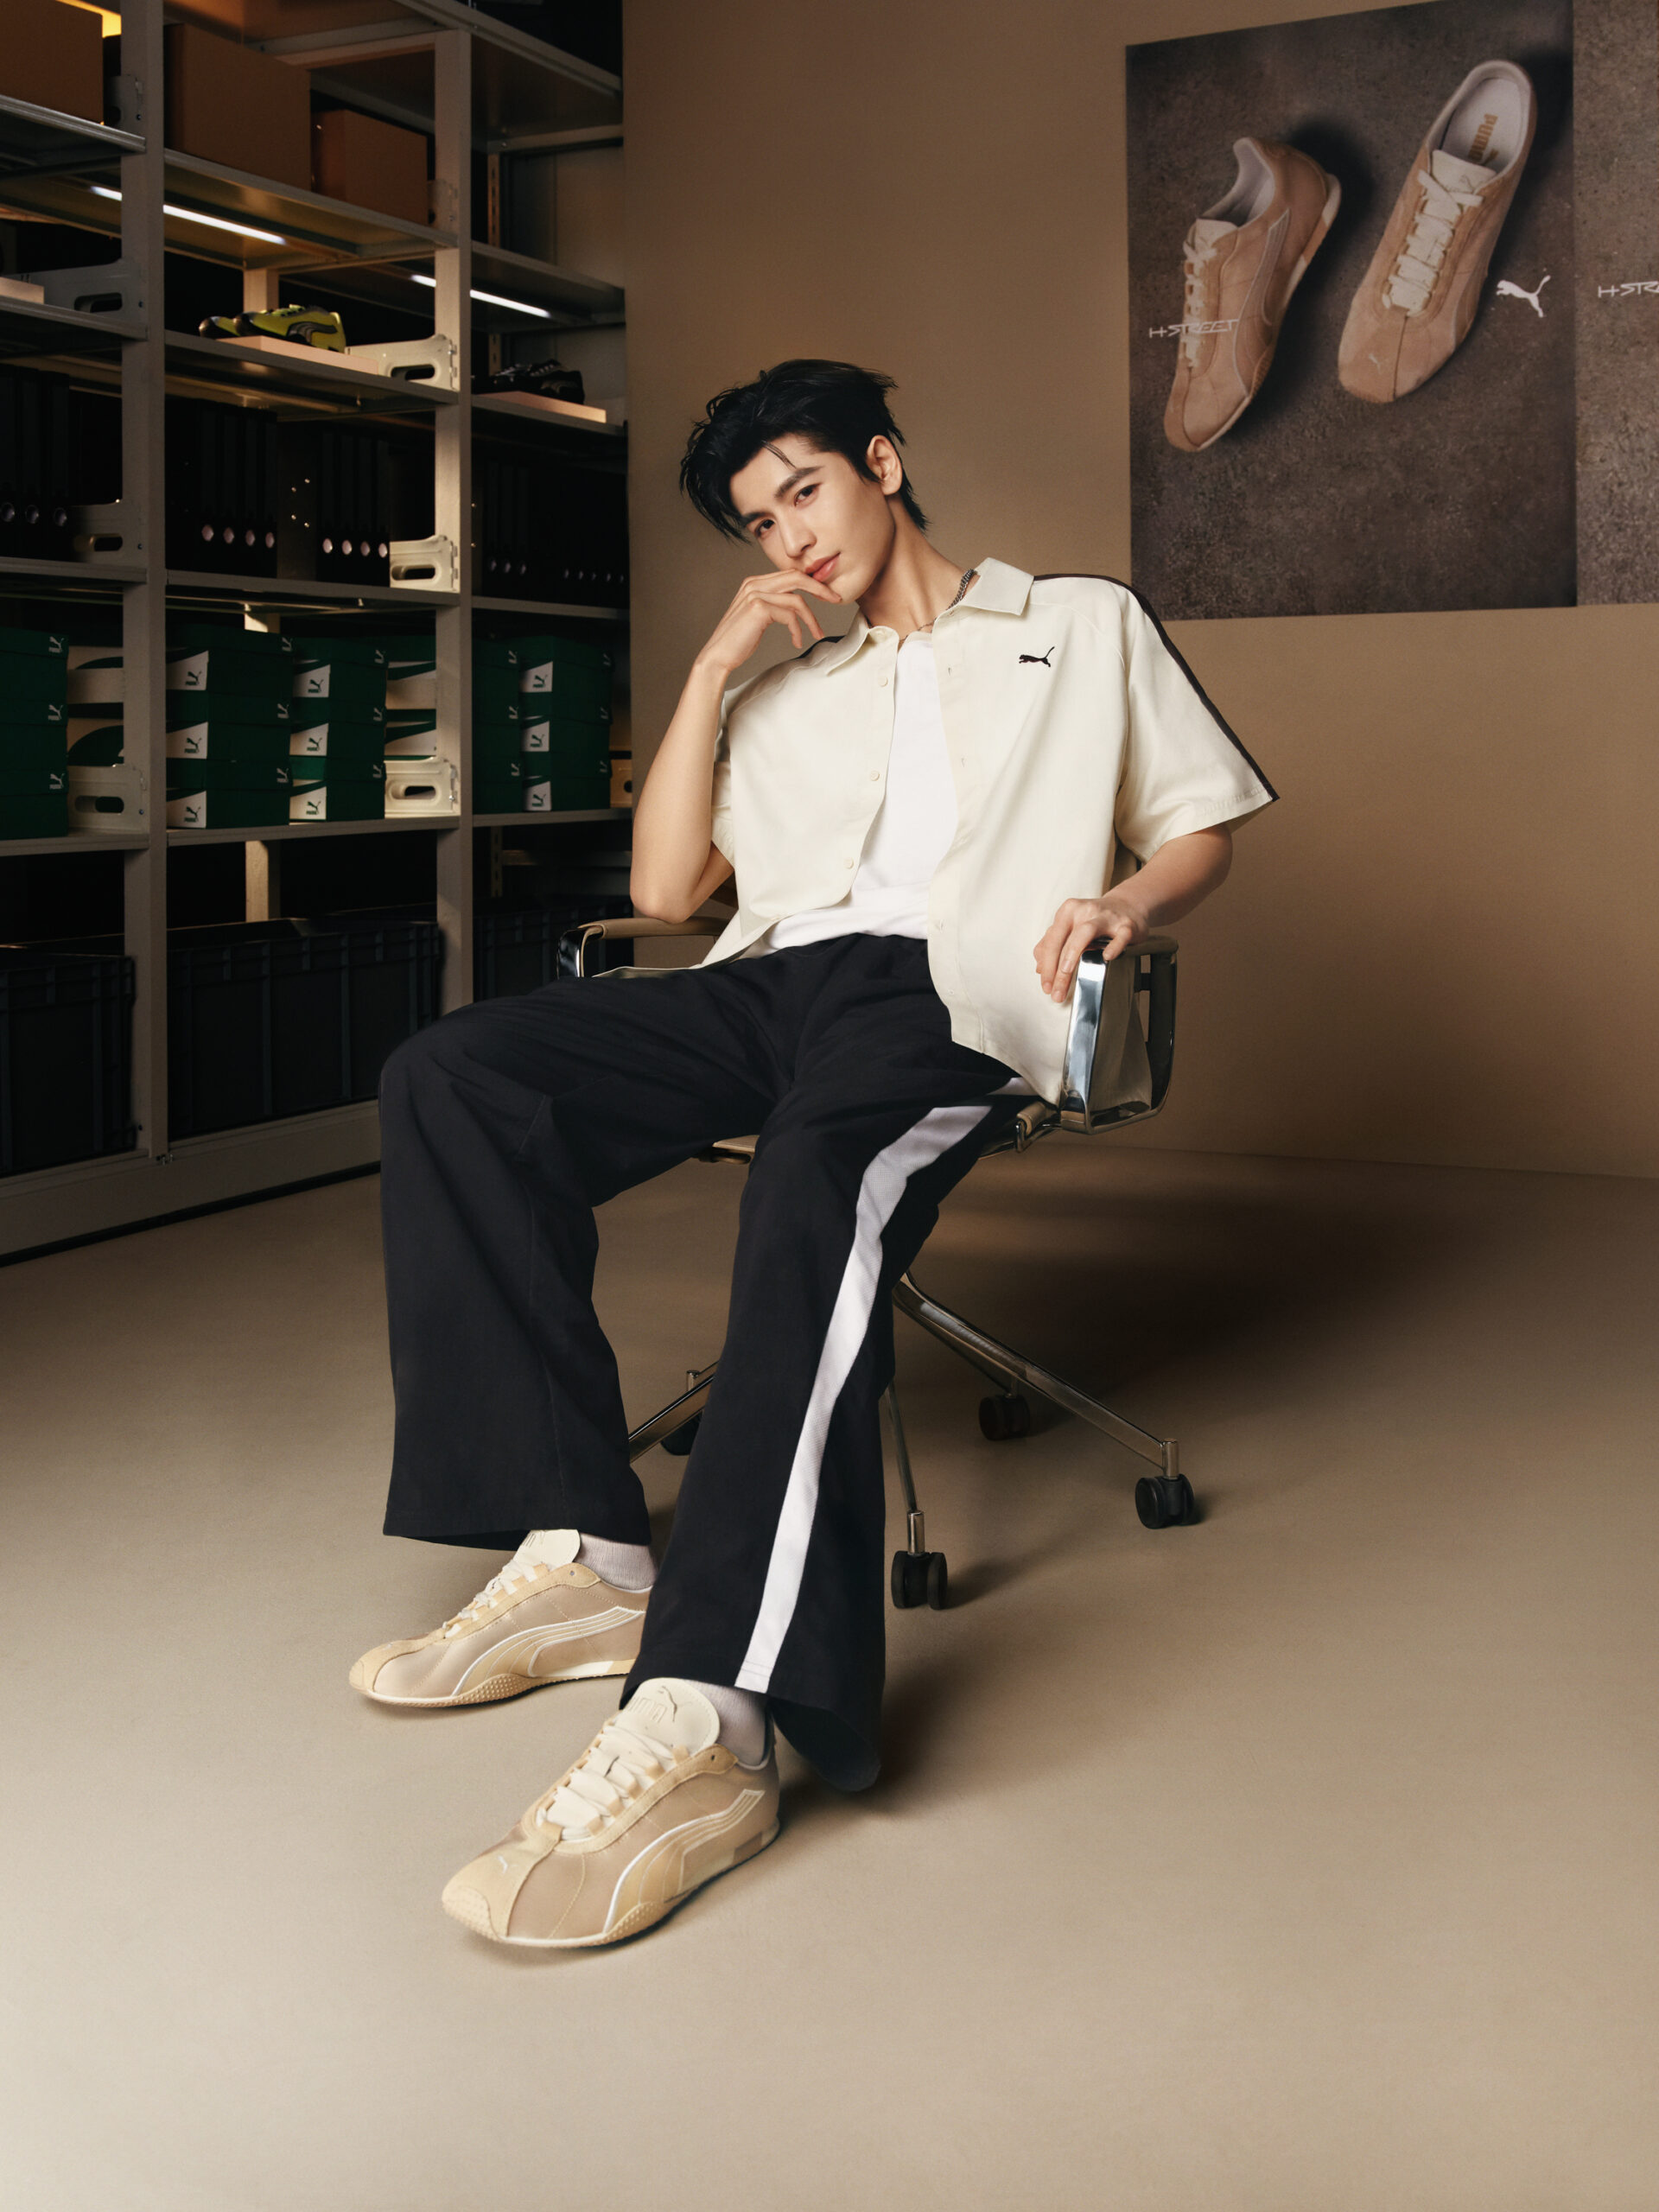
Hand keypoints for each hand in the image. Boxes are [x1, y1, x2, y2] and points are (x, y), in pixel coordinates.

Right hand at [695, 569, 842, 678]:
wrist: (718, 656)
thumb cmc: (739, 640)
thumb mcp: (758, 616)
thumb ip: (774, 603)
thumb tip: (797, 602)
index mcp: (754, 582)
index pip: (790, 574)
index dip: (812, 582)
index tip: (826, 594)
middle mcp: (754, 583)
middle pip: (796, 577)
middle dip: (820, 588)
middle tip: (836, 599)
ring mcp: (755, 594)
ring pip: (796, 599)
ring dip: (811, 618)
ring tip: (817, 633)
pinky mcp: (758, 608)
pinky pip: (790, 615)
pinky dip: (797, 629)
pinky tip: (797, 641)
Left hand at [1033, 894, 1146, 1002]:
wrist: (1128, 906)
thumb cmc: (1097, 920)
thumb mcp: (1071, 927)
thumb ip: (1053, 944)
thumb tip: (1040, 968)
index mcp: (1068, 912)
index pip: (1051, 941)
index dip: (1046, 966)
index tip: (1046, 986)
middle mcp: (1084, 911)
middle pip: (1065, 940)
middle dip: (1058, 970)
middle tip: (1056, 991)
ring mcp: (1106, 917)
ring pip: (1085, 933)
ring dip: (1073, 953)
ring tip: (1067, 972)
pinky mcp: (1126, 925)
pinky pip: (1120, 935)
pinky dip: (1113, 946)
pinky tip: (1107, 957)